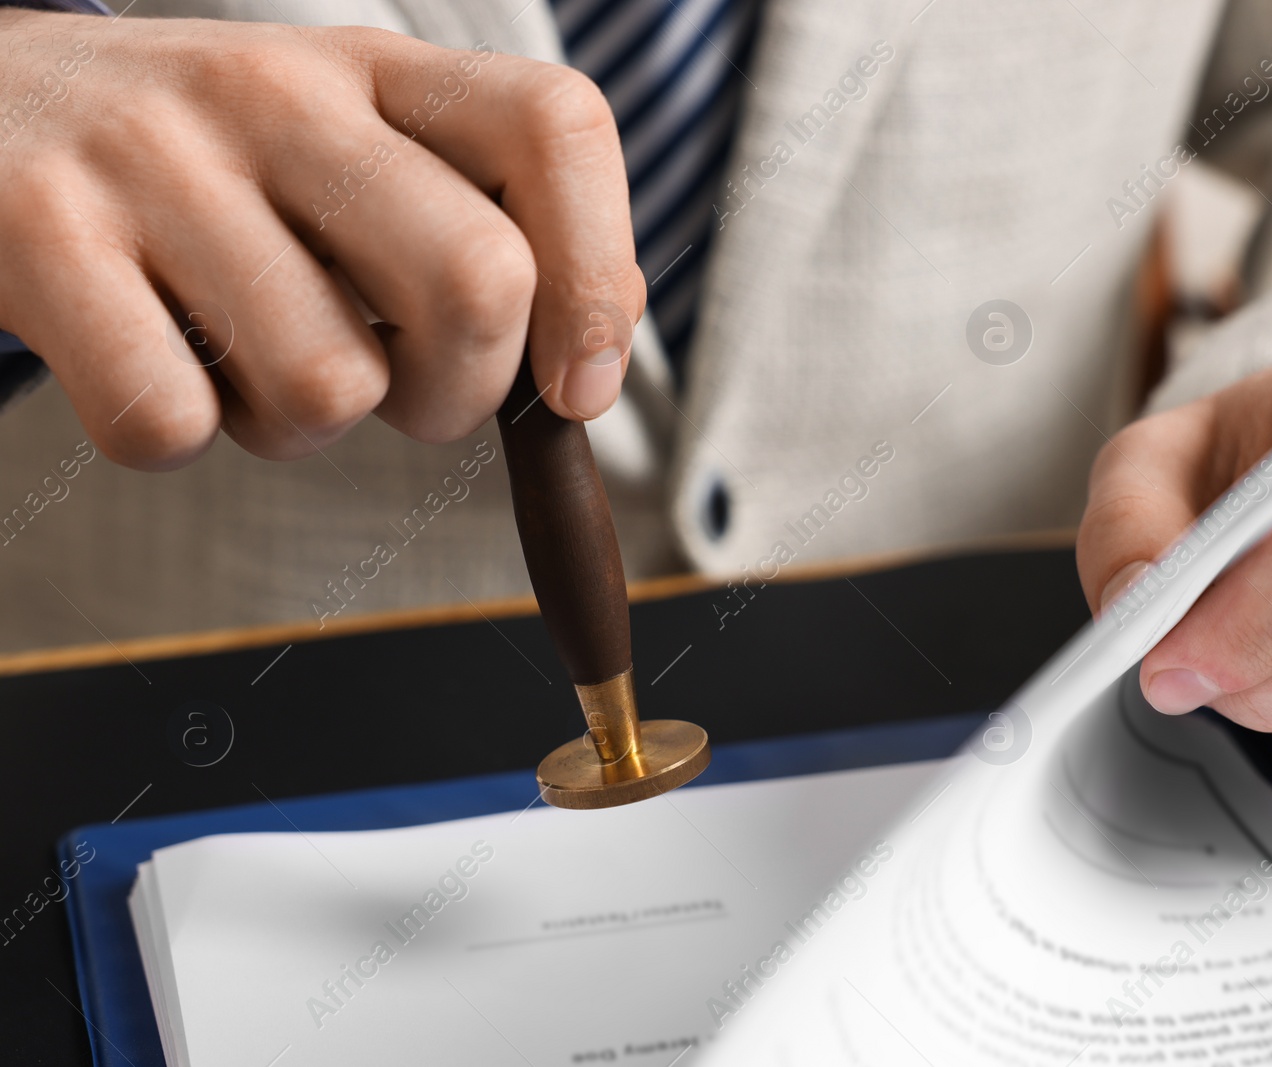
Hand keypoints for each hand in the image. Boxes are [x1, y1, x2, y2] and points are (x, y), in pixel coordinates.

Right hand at [0, 10, 642, 468]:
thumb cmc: (215, 172)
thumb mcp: (355, 159)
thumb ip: (480, 237)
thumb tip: (585, 369)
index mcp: (379, 73)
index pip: (556, 128)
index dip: (599, 280)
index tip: (576, 389)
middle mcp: (277, 92)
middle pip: (476, 279)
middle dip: (459, 395)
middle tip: (403, 394)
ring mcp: (154, 158)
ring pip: (327, 388)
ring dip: (298, 428)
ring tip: (244, 358)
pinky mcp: (39, 236)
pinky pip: (170, 423)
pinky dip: (174, 433)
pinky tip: (154, 360)